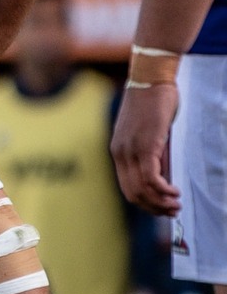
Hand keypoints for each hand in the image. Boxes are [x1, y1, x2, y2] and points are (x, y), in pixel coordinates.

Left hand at [111, 80, 180, 214]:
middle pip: (133, 193)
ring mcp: (130, 150)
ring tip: (176, 205)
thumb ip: (152, 155)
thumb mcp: (149, 135)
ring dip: (160, 202)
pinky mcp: (145, 145)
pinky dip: (163, 190)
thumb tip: (162, 177)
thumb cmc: (152, 105)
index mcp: (117, 152)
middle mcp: (120, 153)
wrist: (150, 81)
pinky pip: (151, 177)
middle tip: (172, 212)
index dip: (145, 203)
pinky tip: (175, 191)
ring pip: (142, 188)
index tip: (161, 208)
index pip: (127, 188)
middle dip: (153, 207)